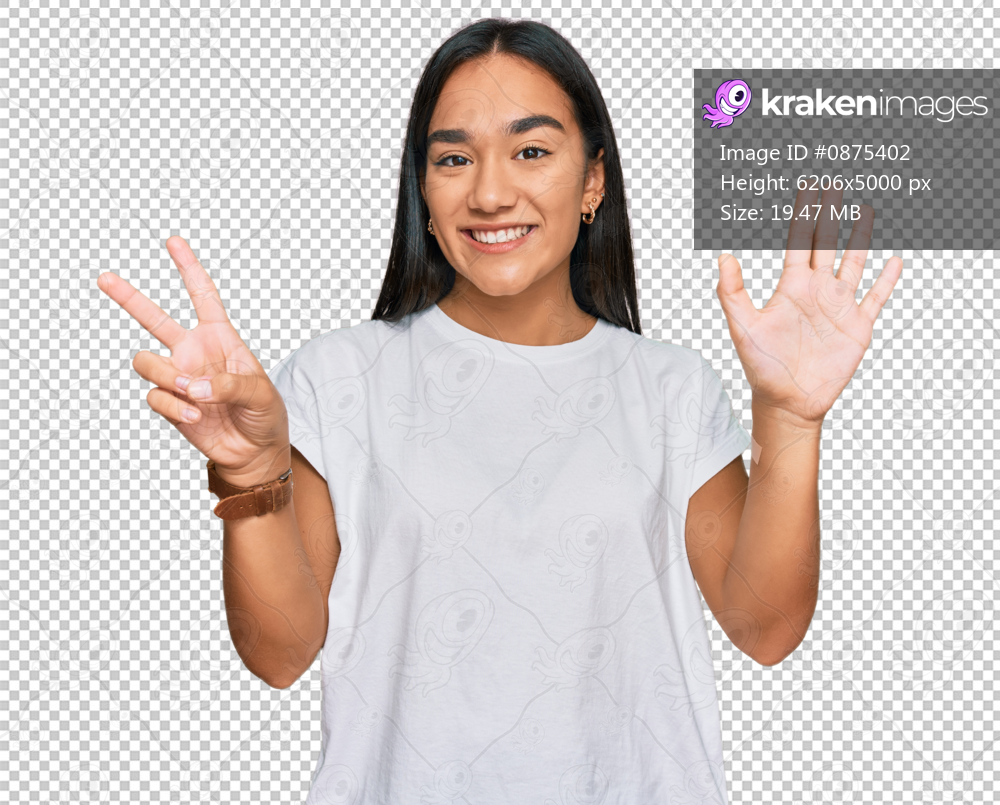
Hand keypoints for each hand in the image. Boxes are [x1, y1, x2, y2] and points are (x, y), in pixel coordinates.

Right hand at [97, 236, 289, 486]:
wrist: (253, 451)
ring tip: (192, 393)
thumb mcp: (259, 393)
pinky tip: (196, 416)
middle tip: (104, 277)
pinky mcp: (169, 403)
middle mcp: (194, 352)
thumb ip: (228, 384)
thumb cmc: (263, 414)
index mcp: (220, 338)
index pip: (203, 296)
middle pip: (154, 318)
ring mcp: (178, 376)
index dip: (189, 268)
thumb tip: (192, 387)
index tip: (173, 241)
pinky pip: (155, 396)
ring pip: (145, 361)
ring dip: (166, 376)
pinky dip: (174, 407)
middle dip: (128, 297)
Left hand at [715, 185, 902, 428]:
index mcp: (791, 287)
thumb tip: (722, 257)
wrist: (787, 401)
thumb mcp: (742, 327)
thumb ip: (731, 292)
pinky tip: (894, 260)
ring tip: (865, 210)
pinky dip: (885, 280)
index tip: (807, 188)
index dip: (804, 215)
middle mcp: (816, 291)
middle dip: (830, 215)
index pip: (799, 242)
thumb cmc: (761, 366)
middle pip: (827, 244)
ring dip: (860, 238)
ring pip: (853, 263)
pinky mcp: (857, 326)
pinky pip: (875, 298)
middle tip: (833, 186)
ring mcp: (838, 307)